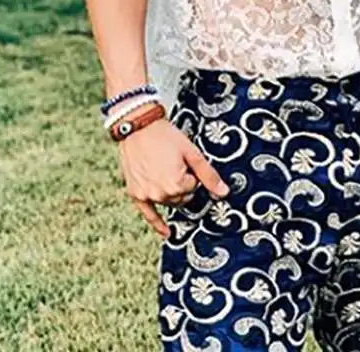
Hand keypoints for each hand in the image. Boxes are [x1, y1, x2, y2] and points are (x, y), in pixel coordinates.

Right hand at [117, 106, 229, 237]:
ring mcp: (146, 196)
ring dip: (171, 192)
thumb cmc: (165, 136)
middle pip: (182, 197)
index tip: (184, 161)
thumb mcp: (191, 153)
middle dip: (183, 184)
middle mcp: (160, 194)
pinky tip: (167, 233)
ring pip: (169, 202)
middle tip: (176, 164)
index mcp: (176, 185)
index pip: (194, 187)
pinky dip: (158, 224)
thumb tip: (224, 193)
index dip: (192, 174)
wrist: (138, 127)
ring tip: (165, 170)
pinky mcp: (135, 194)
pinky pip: (148, 215)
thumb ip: (209, 175)